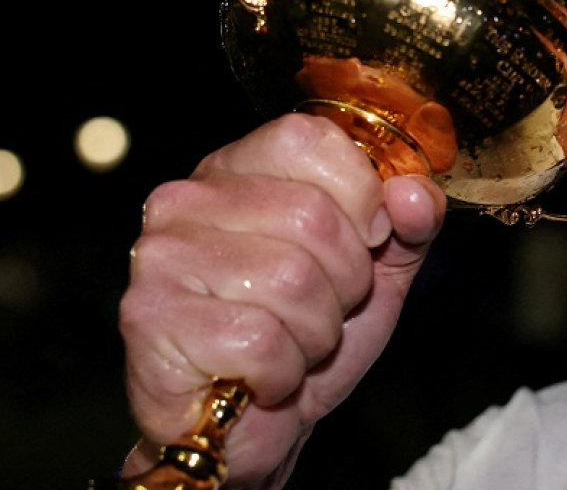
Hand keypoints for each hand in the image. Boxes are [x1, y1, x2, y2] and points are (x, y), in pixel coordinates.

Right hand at [117, 113, 446, 485]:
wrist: (249, 428)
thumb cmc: (305, 335)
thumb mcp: (377, 267)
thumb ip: (410, 222)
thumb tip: (414, 195)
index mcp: (241, 167)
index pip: (314, 141)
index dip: (360, 198)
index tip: (362, 242)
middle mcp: (189, 198)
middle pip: (313, 216)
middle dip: (345, 281)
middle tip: (323, 309)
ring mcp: (162, 255)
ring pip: (291, 280)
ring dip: (315, 332)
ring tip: (292, 343)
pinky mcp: (149, 318)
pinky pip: (258, 340)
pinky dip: (281, 371)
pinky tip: (261, 377)